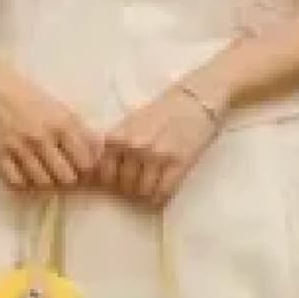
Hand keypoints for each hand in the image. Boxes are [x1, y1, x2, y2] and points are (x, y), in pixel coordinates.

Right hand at [0, 62, 105, 194]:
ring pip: (43, 182)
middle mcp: (43, 136)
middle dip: (66, 177)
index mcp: (63, 124)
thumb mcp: (61, 108)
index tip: (80, 166)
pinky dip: (22, 181)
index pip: (86, 163)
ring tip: (43, 171)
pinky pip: (16, 182)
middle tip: (61, 171)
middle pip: (67, 178)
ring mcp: (20, 146)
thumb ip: (81, 131)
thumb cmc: (30, 96)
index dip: (86, 169)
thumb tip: (98, 155)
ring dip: (45, 180)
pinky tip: (24, 172)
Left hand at [98, 81, 222, 205]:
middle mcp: (133, 147)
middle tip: (137, 187)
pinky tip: (161, 196)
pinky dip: (160, 198)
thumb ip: (116, 146)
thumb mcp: (130, 124)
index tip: (118, 184)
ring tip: (150, 191)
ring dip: (145, 195)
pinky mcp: (179, 162)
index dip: (111, 182)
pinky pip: (164, 191)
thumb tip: (102, 174)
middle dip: (129, 190)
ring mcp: (156, 155)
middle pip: (123, 185)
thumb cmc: (161, 111)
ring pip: (143, 191)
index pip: (104, 173)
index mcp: (117, 137)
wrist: (196, 99)